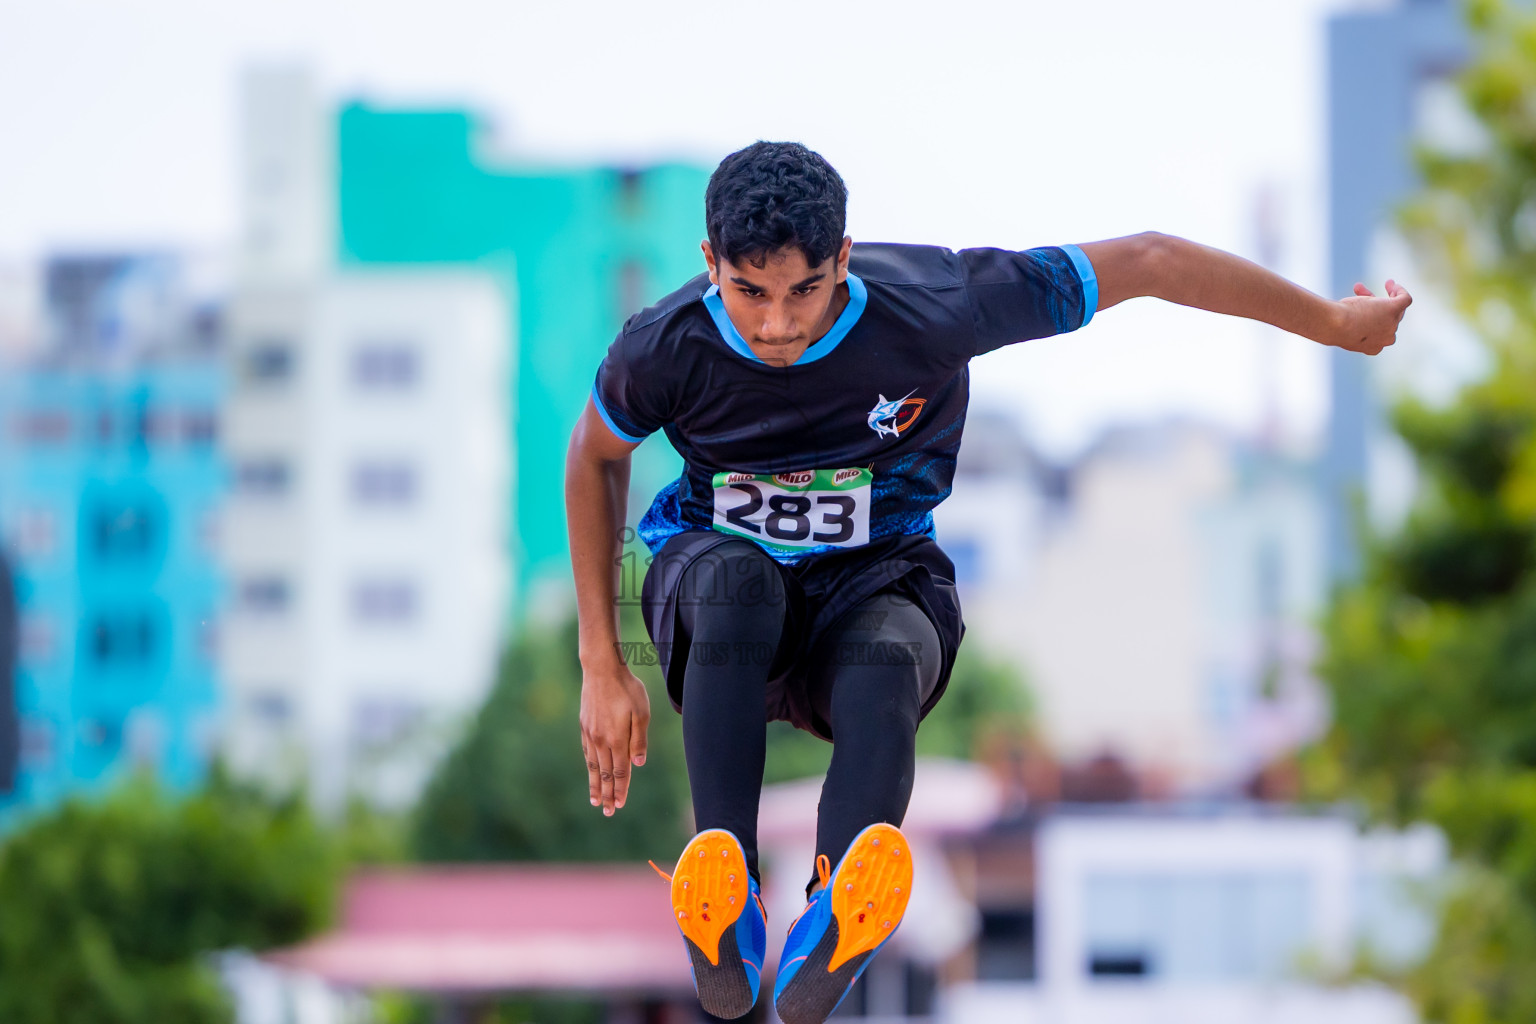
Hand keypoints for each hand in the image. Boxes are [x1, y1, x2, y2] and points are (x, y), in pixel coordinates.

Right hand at [579, 661, 650, 816]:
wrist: (601, 670)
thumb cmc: (627, 689)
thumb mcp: (642, 712)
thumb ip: (639, 740)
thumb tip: (638, 764)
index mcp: (617, 739)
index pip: (620, 772)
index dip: (621, 790)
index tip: (619, 805)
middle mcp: (602, 741)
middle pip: (606, 774)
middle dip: (607, 794)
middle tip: (607, 813)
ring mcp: (591, 734)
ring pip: (594, 766)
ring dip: (596, 784)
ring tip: (595, 800)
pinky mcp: (584, 727)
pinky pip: (587, 753)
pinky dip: (590, 767)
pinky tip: (591, 772)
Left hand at [1332, 279, 1412, 354]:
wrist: (1337, 325)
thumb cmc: (1333, 328)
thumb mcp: (1342, 328)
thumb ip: (1350, 325)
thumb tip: (1348, 313)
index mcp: (1374, 348)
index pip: (1376, 330)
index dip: (1368, 318)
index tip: (1358, 308)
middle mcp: (1386, 339)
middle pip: (1385, 318)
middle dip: (1375, 305)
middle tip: (1362, 292)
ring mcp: (1391, 325)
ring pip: (1393, 308)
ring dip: (1385, 296)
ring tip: (1375, 285)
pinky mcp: (1393, 310)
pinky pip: (1405, 300)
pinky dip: (1401, 291)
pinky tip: (1392, 284)